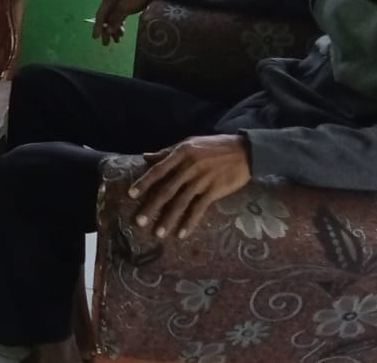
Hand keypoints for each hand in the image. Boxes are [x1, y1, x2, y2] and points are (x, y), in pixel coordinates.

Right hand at [92, 0, 151, 44]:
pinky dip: (119, 26)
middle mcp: (110, 0)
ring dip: (113, 30)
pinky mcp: (123, 7)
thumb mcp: (125, 8)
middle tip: (106, 44)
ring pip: (112, 19)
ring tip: (117, 40)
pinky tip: (121, 33)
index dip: (97, 26)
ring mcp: (117, 3)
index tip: (95, 37)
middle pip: (106, 18)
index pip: (100, 14)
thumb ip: (115, 19)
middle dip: (106, 31)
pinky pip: (118, 18)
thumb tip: (108, 31)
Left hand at [129, 135, 251, 239]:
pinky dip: (189, 222)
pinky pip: (199, 209)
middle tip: (138, 222)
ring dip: (168, 220)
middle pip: (166, 190)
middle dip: (151, 207)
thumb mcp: (189, 143)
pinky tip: (181, 234)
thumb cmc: (214, 147)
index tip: (131, 195)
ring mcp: (202, 180)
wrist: (245, 151)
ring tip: (158, 233)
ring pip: (181, 202)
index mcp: (181, 153)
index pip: (158, 170)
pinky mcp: (215, 191)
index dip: (144, 183)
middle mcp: (189, 166)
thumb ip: (167, 152)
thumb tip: (145, 157)